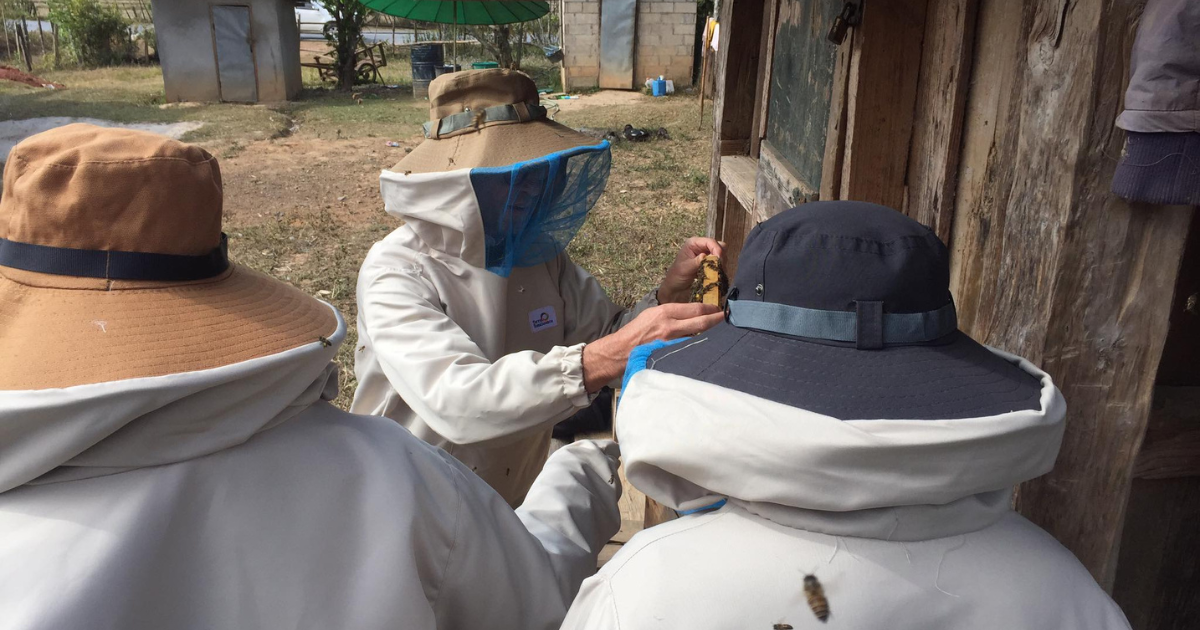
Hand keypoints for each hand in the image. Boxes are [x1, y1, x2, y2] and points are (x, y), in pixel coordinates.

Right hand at [581, 303, 724, 391]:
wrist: (621, 351)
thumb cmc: (635, 332)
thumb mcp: (651, 315)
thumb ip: (670, 314)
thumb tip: (689, 315)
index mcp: (665, 312)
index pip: (695, 308)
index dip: (710, 308)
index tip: (719, 308)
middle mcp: (670, 325)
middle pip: (701, 321)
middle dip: (716, 319)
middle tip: (727, 317)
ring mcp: (671, 341)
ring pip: (697, 335)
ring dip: (710, 332)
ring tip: (722, 330)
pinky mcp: (671, 353)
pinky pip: (690, 347)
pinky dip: (699, 345)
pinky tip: (708, 345)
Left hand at [657, 237, 724, 303]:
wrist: (676, 287)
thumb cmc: (677, 276)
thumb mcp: (686, 268)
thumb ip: (696, 262)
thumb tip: (706, 256)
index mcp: (693, 243)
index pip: (710, 241)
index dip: (717, 249)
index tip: (719, 260)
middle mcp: (701, 246)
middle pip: (719, 246)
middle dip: (721, 256)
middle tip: (719, 267)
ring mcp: (706, 254)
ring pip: (721, 254)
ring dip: (721, 263)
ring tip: (717, 272)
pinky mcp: (709, 262)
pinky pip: (719, 262)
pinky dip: (720, 268)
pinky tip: (716, 274)